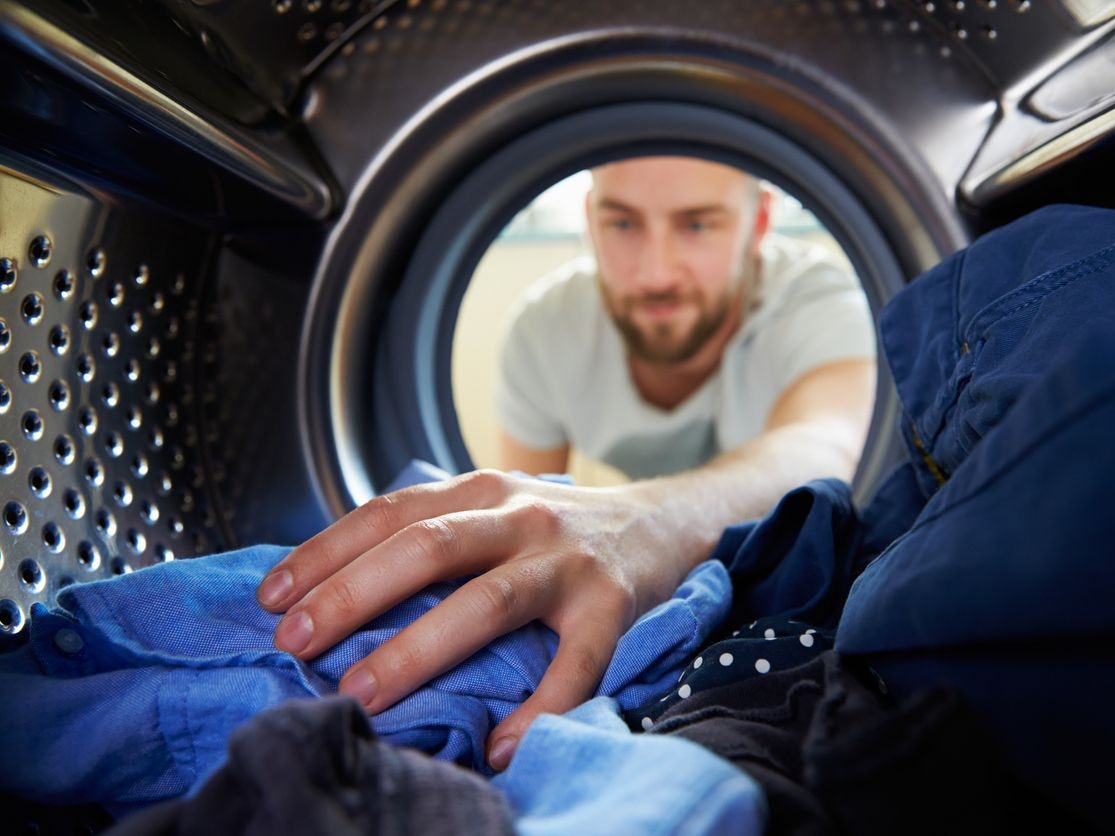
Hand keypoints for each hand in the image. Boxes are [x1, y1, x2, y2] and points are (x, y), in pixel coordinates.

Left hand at [256, 469, 709, 770]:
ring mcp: (568, 559)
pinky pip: (575, 664)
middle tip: (296, 645)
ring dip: (421, 648)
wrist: (660, 520)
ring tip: (365, 694)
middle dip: (353, 595)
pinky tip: (501, 746)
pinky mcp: (612, 604)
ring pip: (488, 601)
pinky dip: (538, 707)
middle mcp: (521, 514)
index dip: (325, 552)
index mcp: (480, 490)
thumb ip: (431, 536)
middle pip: (427, 547)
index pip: (389, 512)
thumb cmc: (554, 530)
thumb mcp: (491, 511)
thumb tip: (331, 592)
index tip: (272, 599)